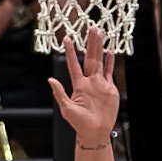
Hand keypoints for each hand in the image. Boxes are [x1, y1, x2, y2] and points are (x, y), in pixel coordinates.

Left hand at [49, 27, 117, 141]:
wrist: (96, 131)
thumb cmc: (80, 123)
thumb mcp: (67, 108)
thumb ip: (60, 93)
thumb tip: (51, 80)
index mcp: (78, 85)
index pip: (73, 64)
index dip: (70, 52)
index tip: (67, 39)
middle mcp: (89, 81)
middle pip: (90, 58)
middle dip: (90, 43)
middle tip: (91, 28)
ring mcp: (99, 83)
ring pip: (100, 61)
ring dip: (100, 48)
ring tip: (100, 34)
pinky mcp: (109, 88)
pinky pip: (109, 72)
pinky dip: (110, 62)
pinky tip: (110, 52)